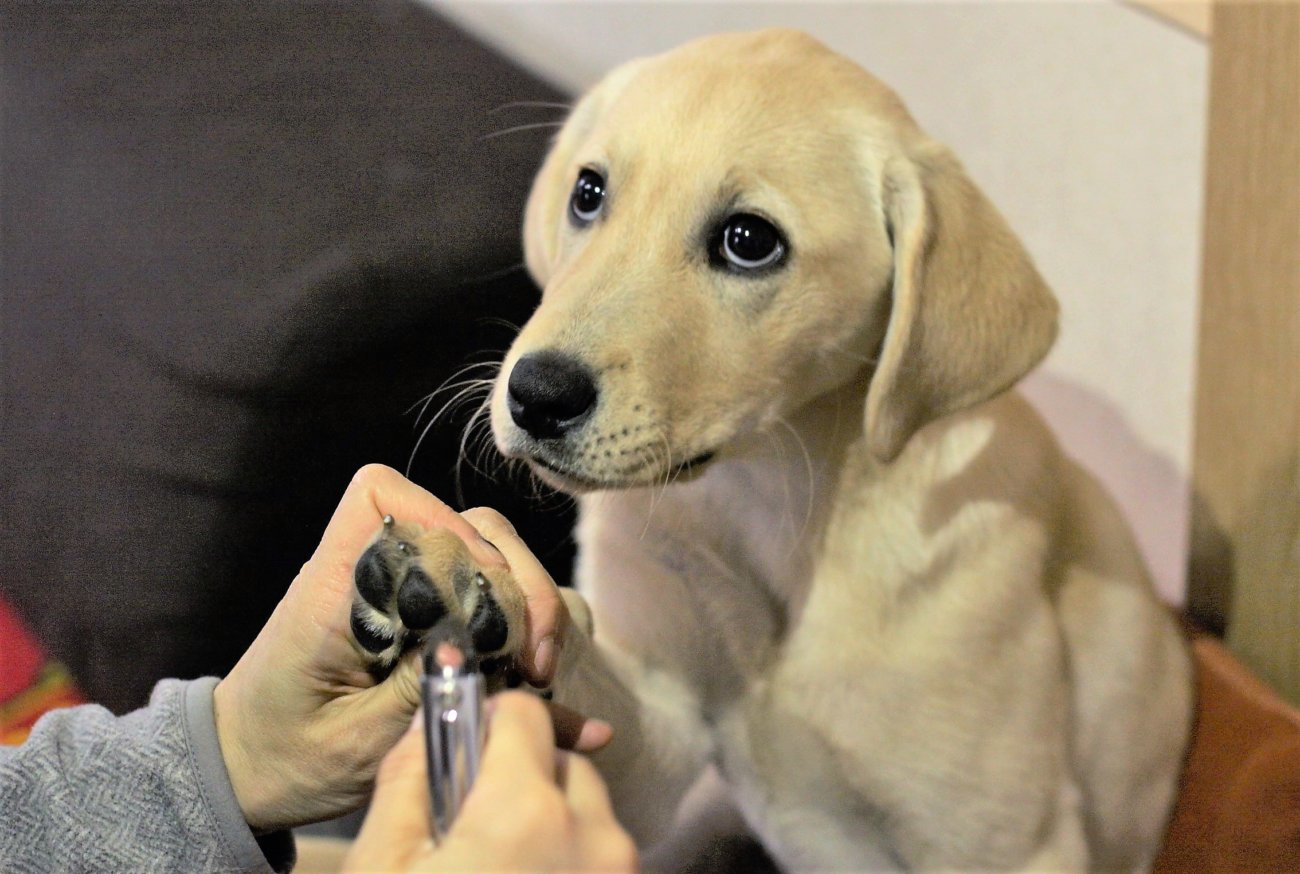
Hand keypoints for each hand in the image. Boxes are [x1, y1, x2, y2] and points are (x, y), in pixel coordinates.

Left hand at [212, 464, 590, 830]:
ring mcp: (408, 596)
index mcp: (333, 589)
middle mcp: (376, 577)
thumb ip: (417, 688)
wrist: (252, 774)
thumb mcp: (353, 742)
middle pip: (465, 525)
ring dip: (529, 605)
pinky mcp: (430, 622)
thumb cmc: (286, 758)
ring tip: (538, 672)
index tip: (482, 590)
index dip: (441, 522)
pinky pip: (490, 606)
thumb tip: (487, 648)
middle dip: (514, 578)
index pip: (380, 498)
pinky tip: (549, 694)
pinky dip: (524, 639)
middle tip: (534, 656)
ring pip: (489, 557)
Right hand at [345, 693, 636, 872]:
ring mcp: (621, 871)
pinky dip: (572, 858)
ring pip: (588, 810)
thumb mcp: (383, 865)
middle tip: (473, 826)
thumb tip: (431, 717)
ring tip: (499, 863)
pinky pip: (603, 854)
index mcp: (526, 811)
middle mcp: (593, 834)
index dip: (487, 725)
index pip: (525, 713)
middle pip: (561, 763)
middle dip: (521, 777)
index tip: (461, 756)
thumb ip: (409, 778)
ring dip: (550, 821)